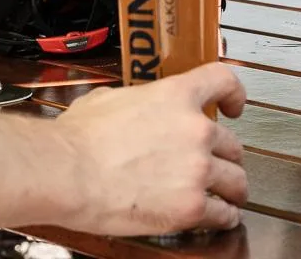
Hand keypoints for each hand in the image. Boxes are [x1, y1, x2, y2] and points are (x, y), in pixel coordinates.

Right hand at [55, 63, 248, 236]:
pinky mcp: (190, 206)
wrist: (66, 172)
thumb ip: (134, 100)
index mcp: (177, 97)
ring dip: (232, 188)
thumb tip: (129, 105)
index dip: (234, 94)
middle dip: (225, 155)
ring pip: (235, 179)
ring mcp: (197, 169)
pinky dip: (223, 217)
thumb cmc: (78, 138)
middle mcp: (196, 130)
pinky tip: (219, 218)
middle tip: (217, 164)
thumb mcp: (109, 99)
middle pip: (233, 142)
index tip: (235, 106)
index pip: (224, 82)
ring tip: (227, 196)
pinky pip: (223, 213)